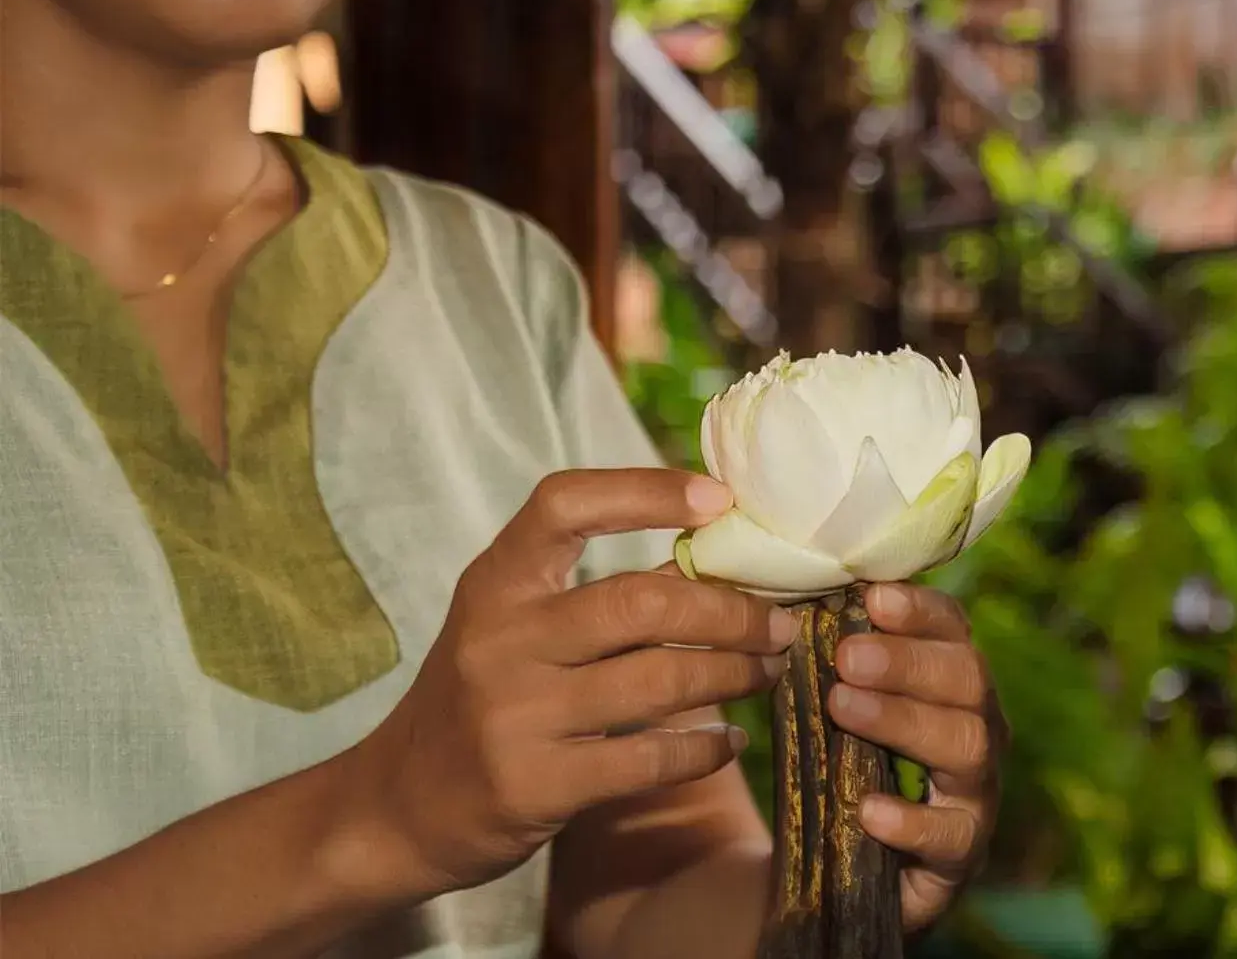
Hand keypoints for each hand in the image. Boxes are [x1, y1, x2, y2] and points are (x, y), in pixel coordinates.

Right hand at [341, 469, 796, 893]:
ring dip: (733, 674)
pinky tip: (730, 741)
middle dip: (729, 611)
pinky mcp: (536, 785)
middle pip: (639, 602)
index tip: (717, 499)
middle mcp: (499, 640)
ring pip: (657, 681)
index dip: (644, 490)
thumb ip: (591, 593)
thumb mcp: (510, 629)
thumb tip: (716, 557)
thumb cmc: (478, 699)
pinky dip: (706, 748)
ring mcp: (514, 715)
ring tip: (768, 670)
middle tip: (778, 621)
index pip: (563, 505)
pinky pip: (650, 758)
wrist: (396, 809)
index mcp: (494, 584)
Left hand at [829, 583, 1005, 931]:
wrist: (838, 876)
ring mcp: (974, 796)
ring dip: (905, 720)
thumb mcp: (826, 712)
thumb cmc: (834, 773)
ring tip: (843, 706)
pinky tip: (868, 810)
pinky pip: (949, 838)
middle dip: (909, 661)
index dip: (920, 610)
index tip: (871, 597)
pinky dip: (911, 821)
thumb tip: (773, 603)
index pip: (953, 630)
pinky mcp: (958, 857)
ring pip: (966, 747)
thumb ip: (816, 663)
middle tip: (848, 656)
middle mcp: (976, 731)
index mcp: (950, 685)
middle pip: (969, 680)